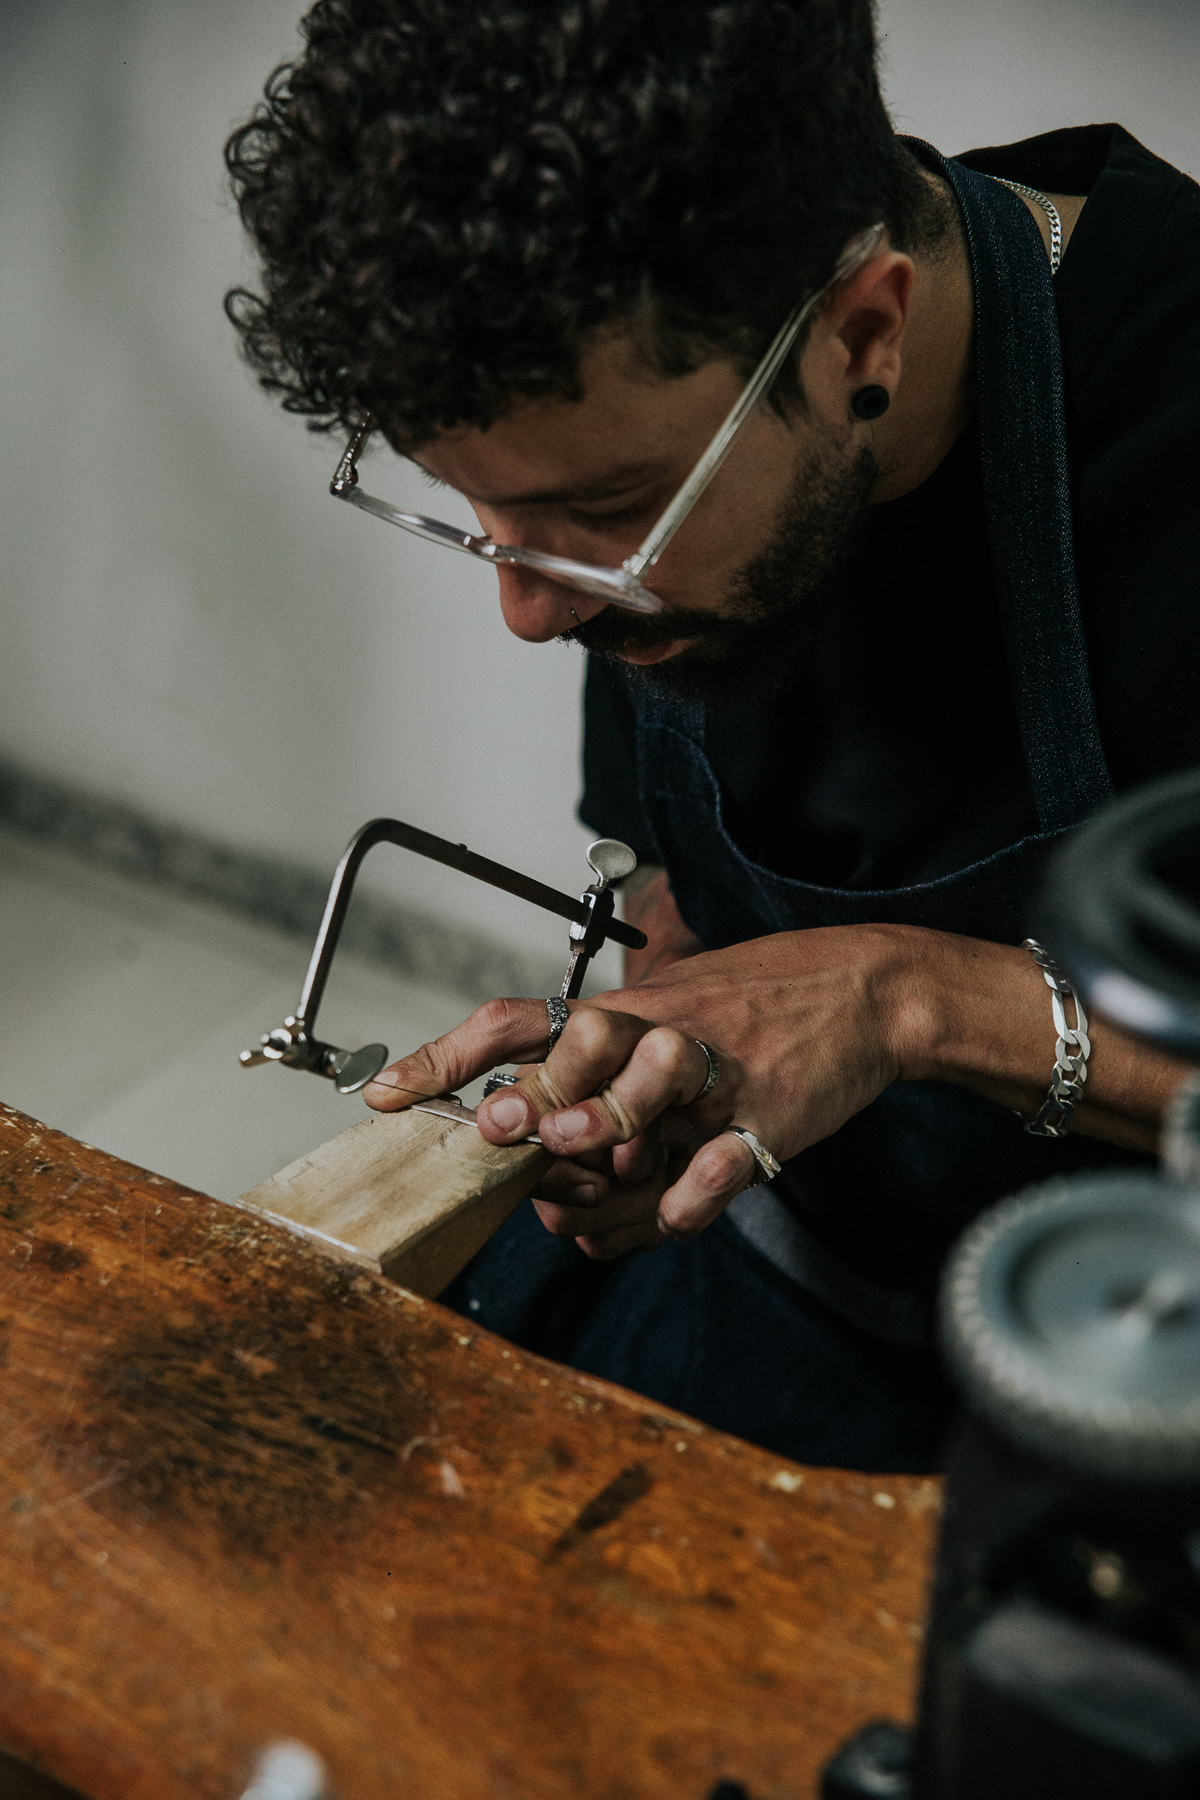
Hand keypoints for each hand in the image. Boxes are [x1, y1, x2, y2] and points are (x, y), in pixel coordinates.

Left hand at [363, 923, 921, 1256]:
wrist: (865, 992)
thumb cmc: (754, 1020)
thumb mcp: (668, 1043)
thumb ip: (609, 1120)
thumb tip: (555, 1207)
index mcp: (623, 1012)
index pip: (517, 1019)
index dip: (446, 1055)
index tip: (383, 1095)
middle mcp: (658, 1029)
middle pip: (577, 1040)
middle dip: (531, 1094)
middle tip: (503, 1134)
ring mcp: (716, 1067)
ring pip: (649, 1080)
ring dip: (604, 1123)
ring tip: (581, 1161)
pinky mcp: (770, 1111)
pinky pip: (721, 1163)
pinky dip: (690, 1199)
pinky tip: (676, 1213)